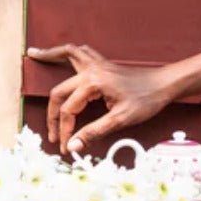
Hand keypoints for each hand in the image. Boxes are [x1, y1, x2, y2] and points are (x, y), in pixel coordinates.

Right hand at [27, 43, 178, 156]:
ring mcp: (97, 64)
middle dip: (54, 115)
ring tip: (34, 54)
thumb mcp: (121, 120)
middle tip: (52, 134)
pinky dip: (68, 52)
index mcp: (93, 83)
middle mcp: (92, 70)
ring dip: (51, 55)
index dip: (66, 131)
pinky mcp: (103, 65)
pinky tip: (62, 54)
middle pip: (60, 91)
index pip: (69, 111)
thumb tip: (73, 145)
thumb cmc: (147, 99)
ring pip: (68, 55)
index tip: (67, 147)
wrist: (166, 84)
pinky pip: (81, 53)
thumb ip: (94, 132)